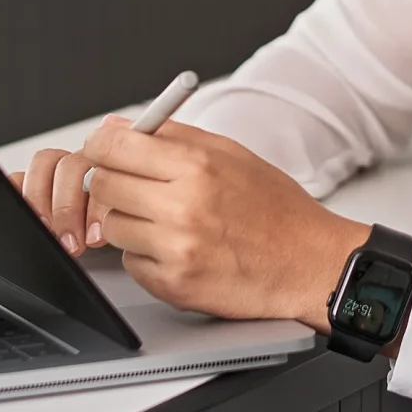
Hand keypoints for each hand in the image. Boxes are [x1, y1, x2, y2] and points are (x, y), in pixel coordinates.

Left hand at [38, 119, 364, 327]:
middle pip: (103, 185)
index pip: (114, 146)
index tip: (104, 149)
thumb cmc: (275, 208)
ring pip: (112, 227)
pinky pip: (131, 263)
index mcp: (197, 166)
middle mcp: (184, 206)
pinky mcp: (175, 285)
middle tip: (137, 188)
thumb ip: (172, 136)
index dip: (102, 145)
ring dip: (130, 222)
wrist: (310, 263)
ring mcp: (177, 249)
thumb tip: (118, 125)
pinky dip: (146, 256)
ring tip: (166, 222)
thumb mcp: (230, 154)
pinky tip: (178, 250)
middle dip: (114, 184)